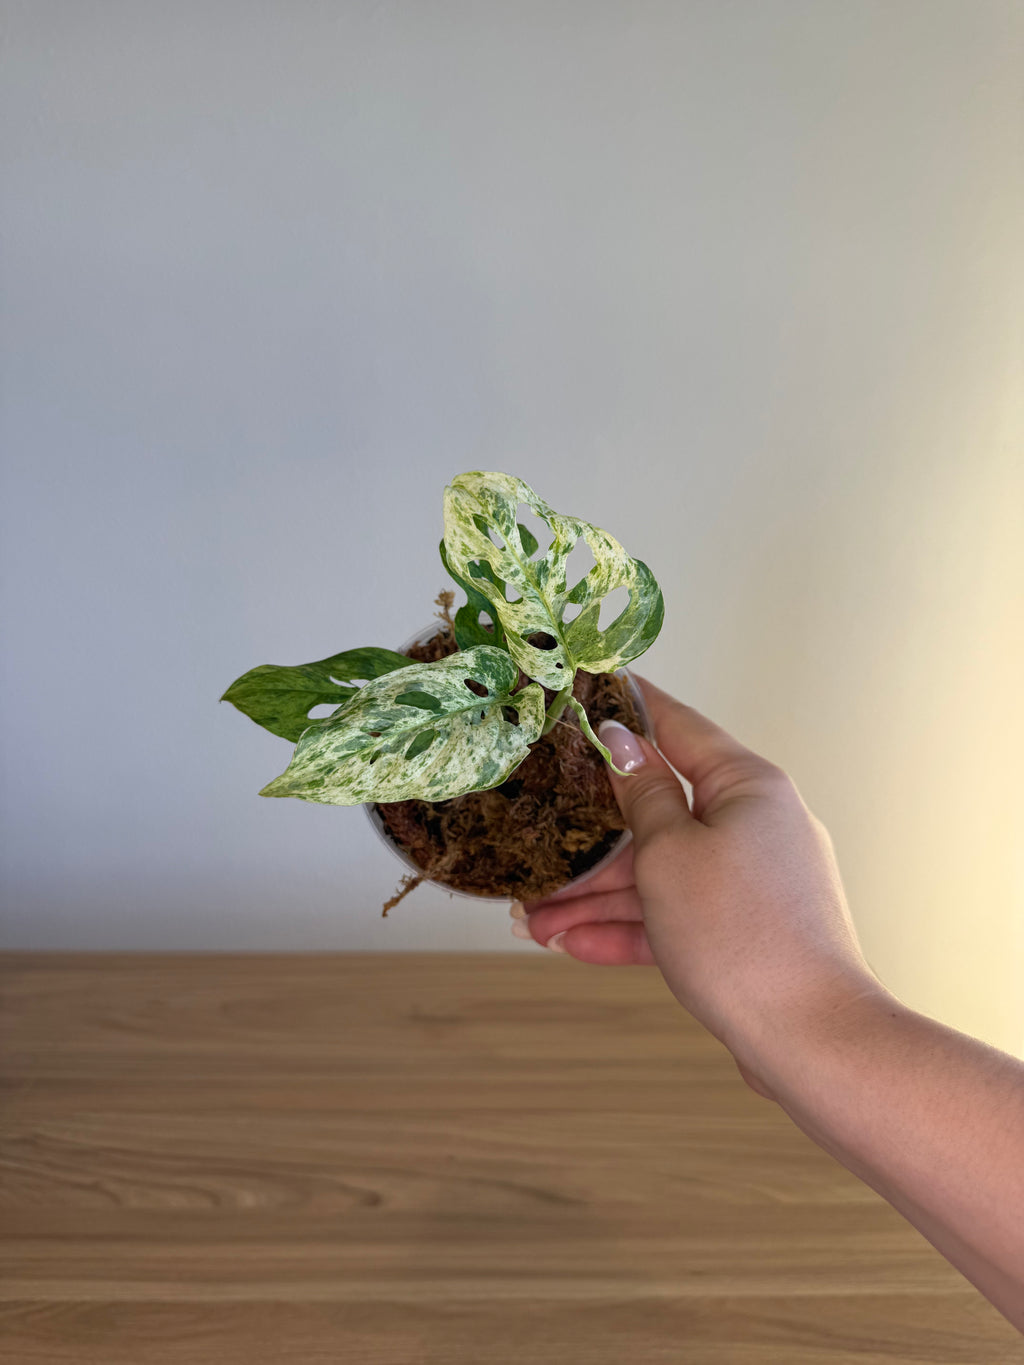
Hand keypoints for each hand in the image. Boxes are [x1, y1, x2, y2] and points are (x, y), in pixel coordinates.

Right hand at [515, 675, 888, 1097]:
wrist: (808, 1041)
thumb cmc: (742, 936)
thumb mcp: (670, 854)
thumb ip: (642, 795)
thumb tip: (623, 742)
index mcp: (748, 786)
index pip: (678, 726)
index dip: (628, 707)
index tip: (586, 687)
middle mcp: (756, 825)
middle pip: (659, 813)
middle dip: (590, 838)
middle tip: (534, 843)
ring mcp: (753, 881)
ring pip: (660, 873)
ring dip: (597, 895)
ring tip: (534, 919)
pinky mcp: (745, 931)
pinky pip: (677, 916)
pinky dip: (630, 928)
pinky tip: (573, 945)